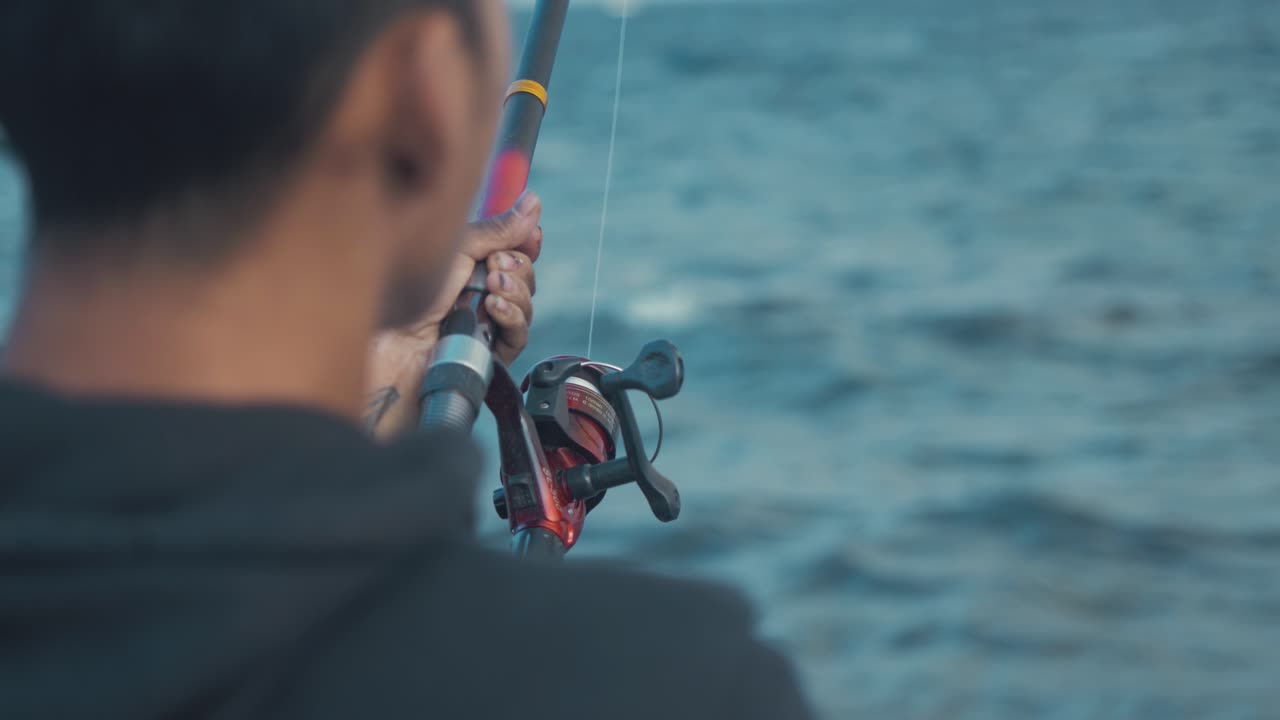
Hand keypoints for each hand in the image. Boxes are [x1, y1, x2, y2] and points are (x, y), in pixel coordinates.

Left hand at [364, 192, 541, 438]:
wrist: (393, 338)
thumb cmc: (411, 290)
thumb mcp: (457, 248)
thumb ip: (498, 230)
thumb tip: (533, 202)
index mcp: (470, 264)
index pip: (514, 251)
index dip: (527, 243)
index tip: (532, 235)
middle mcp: (479, 292)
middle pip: (525, 276)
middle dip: (518, 267)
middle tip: (494, 265)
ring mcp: (486, 323)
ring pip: (526, 305)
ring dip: (515, 291)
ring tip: (492, 287)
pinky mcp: (490, 352)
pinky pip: (519, 334)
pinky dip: (512, 317)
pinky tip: (494, 309)